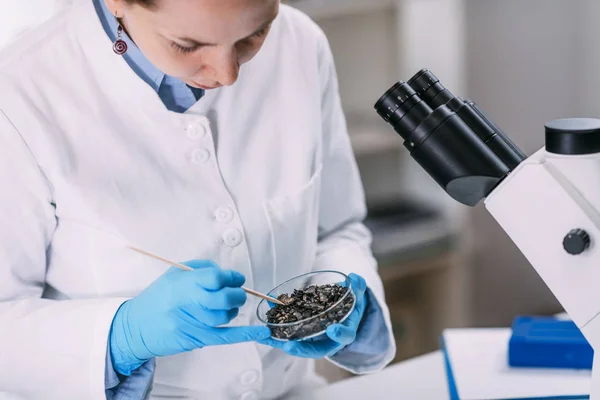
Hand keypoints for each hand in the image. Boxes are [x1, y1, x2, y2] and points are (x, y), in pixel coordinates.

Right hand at [109, 260, 270, 375]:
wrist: (134, 327)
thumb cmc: (157, 298)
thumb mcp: (174, 274)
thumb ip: (201, 269)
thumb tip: (226, 274)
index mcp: (183, 283)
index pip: (216, 278)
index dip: (232, 277)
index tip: (237, 278)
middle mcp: (188, 302)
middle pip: (224, 298)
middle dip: (237, 294)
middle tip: (238, 293)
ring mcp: (192, 323)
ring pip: (225, 316)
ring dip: (232, 310)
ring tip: (227, 306)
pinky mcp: (195, 339)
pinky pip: (225, 336)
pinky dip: (245, 334)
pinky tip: (260, 331)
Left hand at [259, 273, 367, 358]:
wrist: (343, 310)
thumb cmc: (350, 305)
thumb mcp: (356, 295)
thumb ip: (357, 287)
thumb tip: (354, 277)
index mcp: (344, 332)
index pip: (343, 337)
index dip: (339, 334)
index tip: (333, 330)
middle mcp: (327, 340)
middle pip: (314, 349)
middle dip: (301, 349)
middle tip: (289, 346)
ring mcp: (312, 337)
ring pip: (297, 344)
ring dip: (281, 342)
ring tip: (267, 337)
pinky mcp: (300, 332)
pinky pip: (288, 334)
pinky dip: (275, 331)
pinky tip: (263, 325)